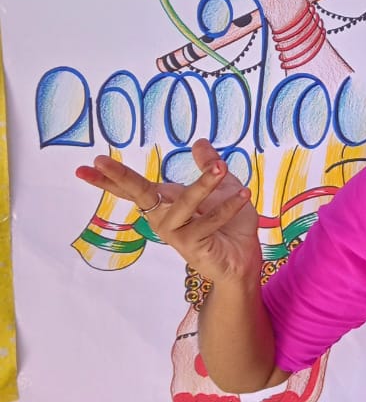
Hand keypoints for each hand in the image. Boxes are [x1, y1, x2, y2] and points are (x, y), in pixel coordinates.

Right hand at [75, 139, 259, 287]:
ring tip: (222, 166)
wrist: (245, 259)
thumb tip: (198, 142)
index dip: (108, 179)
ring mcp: (175, 234)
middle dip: (120, 177)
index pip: (132, 189)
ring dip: (204, 184)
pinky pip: (209, 221)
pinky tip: (243, 194)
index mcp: (166, 203)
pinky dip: (228, 206)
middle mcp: (164, 218)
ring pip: (184, 203)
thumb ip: (208, 165)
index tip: (85, 167)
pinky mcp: (192, 247)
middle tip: (100, 160)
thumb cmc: (231, 225)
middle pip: (139, 194)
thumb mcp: (222, 187)